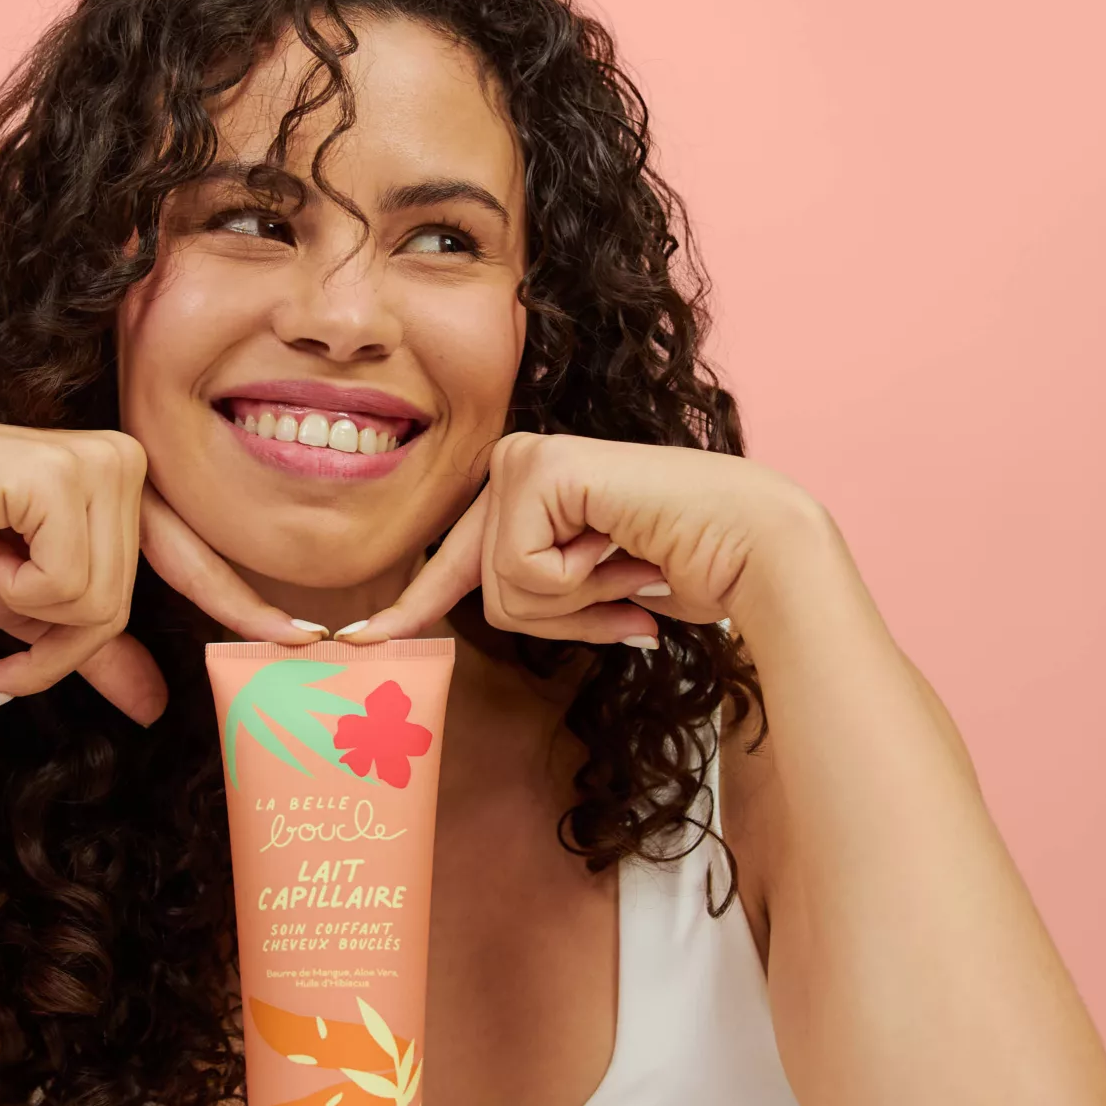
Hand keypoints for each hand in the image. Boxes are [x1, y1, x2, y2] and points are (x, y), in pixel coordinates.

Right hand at [0, 420, 324, 724]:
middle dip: (52, 632)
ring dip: (27, 605)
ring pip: (98, 602)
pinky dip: (14, 584)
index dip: (243, 605)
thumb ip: (90, 647)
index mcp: (122, 485)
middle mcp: (123, 461)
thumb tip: (153, 708)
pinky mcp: (63, 474)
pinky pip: (67, 584)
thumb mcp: (28, 611)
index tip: (309, 641)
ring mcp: (99, 461)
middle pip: (123, 605)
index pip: (190, 559)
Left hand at [333, 432, 821, 647]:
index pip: (450, 566)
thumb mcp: (586, 596)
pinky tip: (623, 543)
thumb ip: (534, 599)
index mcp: (517, 496)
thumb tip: (483, 619)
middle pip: (486, 593)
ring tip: (630, 559)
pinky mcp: (541, 467)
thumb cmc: (684, 567)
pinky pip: (526, 568)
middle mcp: (512, 468)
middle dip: (561, 615)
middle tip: (624, 581)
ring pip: (505, 588)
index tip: (354, 643)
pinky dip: (583, 578)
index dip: (408, 610)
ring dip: (579, 599)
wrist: (751, 545)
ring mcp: (522, 461)